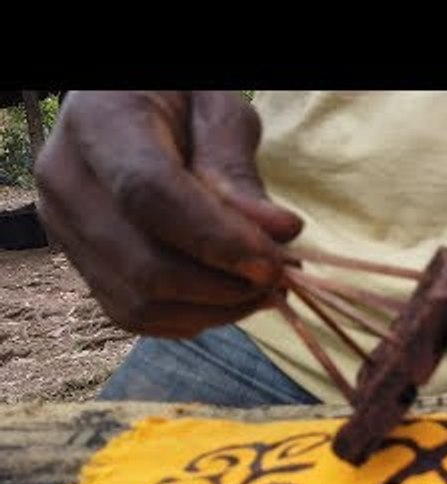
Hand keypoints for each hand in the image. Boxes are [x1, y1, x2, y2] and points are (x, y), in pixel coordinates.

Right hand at [35, 91, 301, 337]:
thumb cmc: (179, 103)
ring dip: (216, 309)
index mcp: (97, 123)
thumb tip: (278, 232)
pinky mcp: (81, 267)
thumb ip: (239, 169)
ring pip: (141, 303)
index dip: (218, 239)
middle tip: (282, 276)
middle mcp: (65, 181)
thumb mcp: (217, 110)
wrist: (129, 115)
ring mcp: (65, 231)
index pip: (150, 194)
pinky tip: (230, 296)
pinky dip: (193, 318)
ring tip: (263, 287)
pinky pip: (136, 317)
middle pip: (145, 265)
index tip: (275, 263)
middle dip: (225, 286)